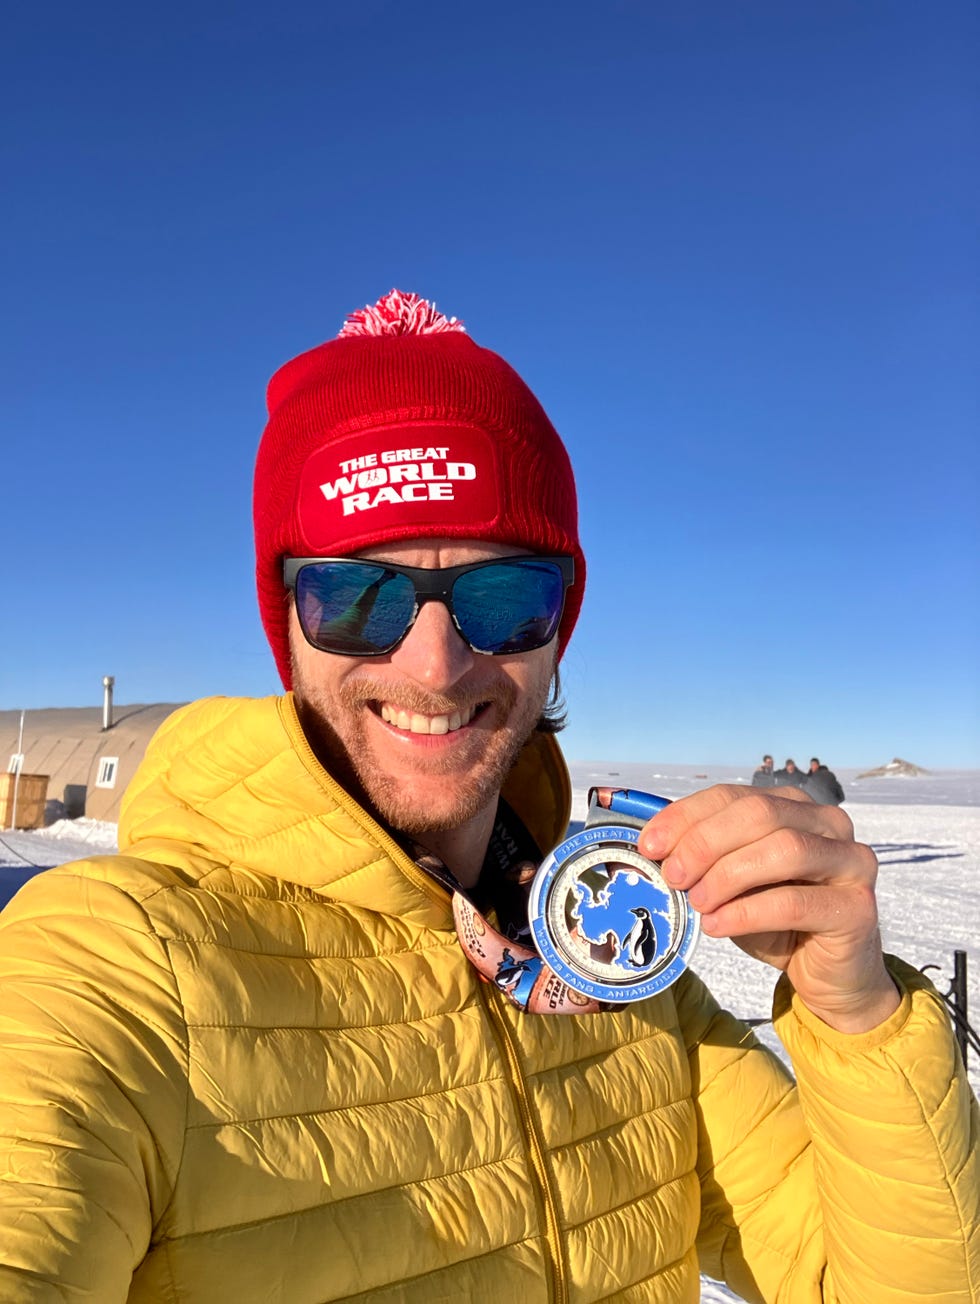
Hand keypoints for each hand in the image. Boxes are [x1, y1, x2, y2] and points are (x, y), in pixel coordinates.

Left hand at [638, 785, 900, 1033]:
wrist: (828, 976)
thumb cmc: (775, 921)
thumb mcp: (732, 882)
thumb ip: (705, 857)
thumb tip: (652, 844)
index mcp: (796, 806)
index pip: (734, 796)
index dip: (687, 816)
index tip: (650, 845)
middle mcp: (830, 824)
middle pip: (760, 814)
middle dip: (705, 842)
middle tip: (673, 875)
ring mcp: (851, 862)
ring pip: (783, 850)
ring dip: (728, 875)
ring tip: (697, 902)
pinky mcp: (858, 908)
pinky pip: (794, 902)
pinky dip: (746, 912)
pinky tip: (716, 925)